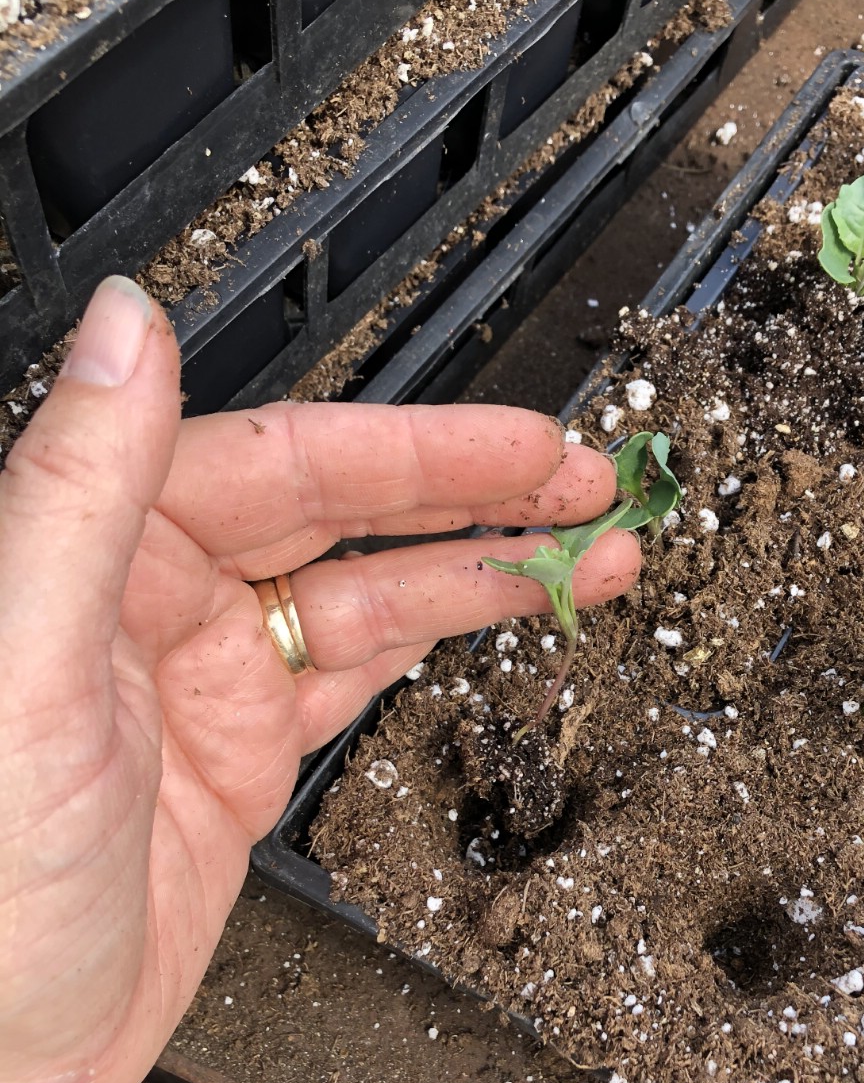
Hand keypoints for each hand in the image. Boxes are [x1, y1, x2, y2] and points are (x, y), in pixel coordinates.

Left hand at [0, 277, 638, 1082]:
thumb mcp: (23, 665)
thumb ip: (81, 486)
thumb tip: (128, 325)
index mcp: (101, 550)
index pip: (288, 465)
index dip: (419, 451)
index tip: (519, 441)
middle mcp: (156, 598)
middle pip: (346, 517)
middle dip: (474, 496)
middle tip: (585, 481)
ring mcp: (208, 680)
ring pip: (369, 597)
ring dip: (479, 570)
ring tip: (587, 552)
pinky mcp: (239, 758)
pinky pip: (353, 676)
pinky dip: (435, 643)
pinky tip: (498, 614)